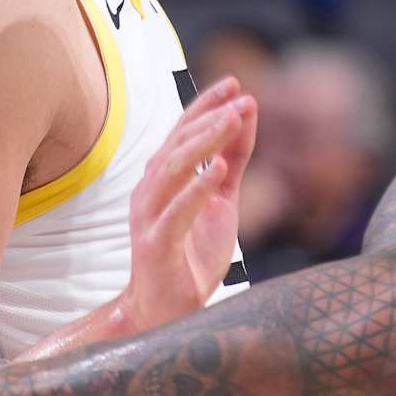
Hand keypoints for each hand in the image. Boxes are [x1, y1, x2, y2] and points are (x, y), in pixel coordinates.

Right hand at [121, 75, 257, 329]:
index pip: (182, 131)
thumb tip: (247, 116)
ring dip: (204, 142)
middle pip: (177, 144)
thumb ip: (231, 162)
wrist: (166, 312)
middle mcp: (149, 190)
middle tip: (239, 99)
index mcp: (161, 178)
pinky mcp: (155, 245)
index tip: (234, 83)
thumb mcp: (220, 202)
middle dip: (209, 118)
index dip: (205, 105)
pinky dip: (196, 190)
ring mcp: (148, 217)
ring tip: (231, 121)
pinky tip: (219, 172)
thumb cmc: (190, 254)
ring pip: (173, 170)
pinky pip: (175, 212)